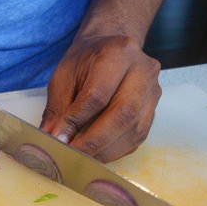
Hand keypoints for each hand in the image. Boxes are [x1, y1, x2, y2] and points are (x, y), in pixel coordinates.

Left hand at [39, 34, 160, 161]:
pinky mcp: (153, 109)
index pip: (98, 95)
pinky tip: (97, 154)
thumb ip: (58, 109)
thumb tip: (53, 139)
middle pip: (123, 114)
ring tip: (81, 158)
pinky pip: (137, 137)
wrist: (111, 47)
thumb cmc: (85, 61)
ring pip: (134, 130)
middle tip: (71, 155)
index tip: (59, 139)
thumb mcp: (64, 77)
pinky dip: (115, 150)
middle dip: (94, 141)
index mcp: (117, 53)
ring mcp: (153, 91)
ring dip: (105, 150)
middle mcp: (142, 71)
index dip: (77, 121)